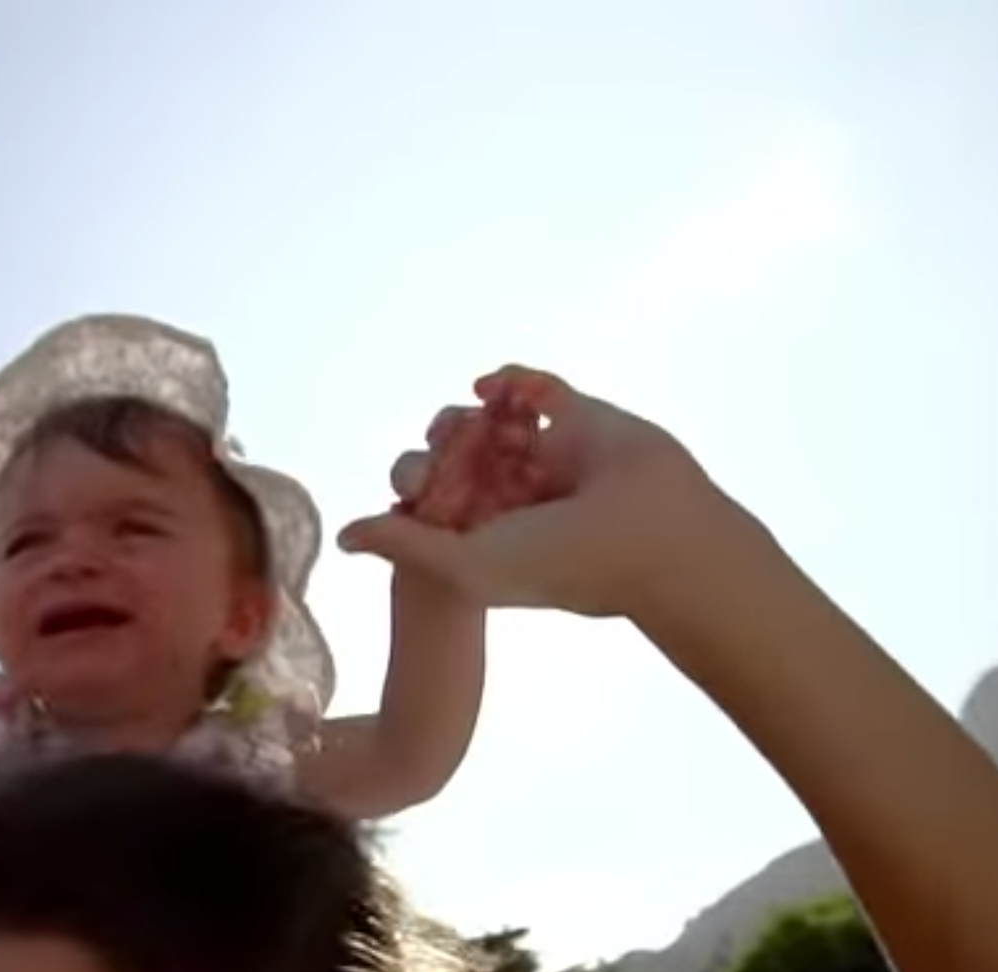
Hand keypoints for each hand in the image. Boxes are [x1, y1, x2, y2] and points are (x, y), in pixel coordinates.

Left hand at [339, 367, 740, 621]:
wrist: (651, 534)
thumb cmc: (559, 562)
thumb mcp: (465, 565)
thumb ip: (404, 545)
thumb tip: (345, 534)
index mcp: (489, 535)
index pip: (434, 501)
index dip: (418, 488)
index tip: (421, 490)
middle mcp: (516, 496)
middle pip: (458, 456)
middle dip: (442, 446)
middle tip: (447, 451)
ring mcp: (548, 455)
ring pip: (492, 420)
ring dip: (472, 414)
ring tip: (474, 424)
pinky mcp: (579, 418)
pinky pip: (535, 387)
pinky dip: (511, 380)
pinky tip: (494, 388)